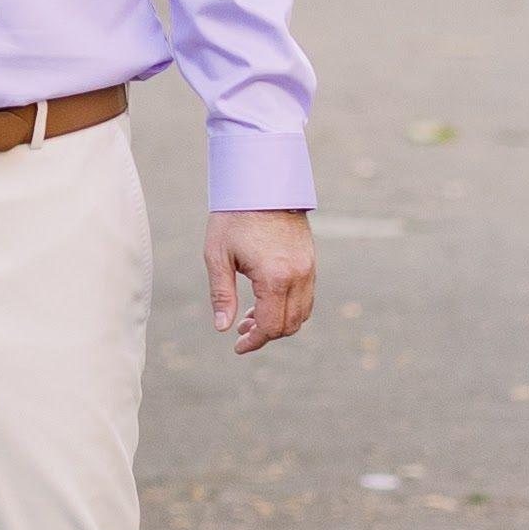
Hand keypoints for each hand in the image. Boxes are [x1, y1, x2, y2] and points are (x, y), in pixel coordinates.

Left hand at [209, 208, 316, 355]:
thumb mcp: (218, 256)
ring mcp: (309, 268)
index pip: (271, 326)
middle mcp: (298, 276)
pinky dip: (290, 307)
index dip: (254, 341)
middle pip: (290, 325)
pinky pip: (307, 296)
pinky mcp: (311, 260)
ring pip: (302, 313)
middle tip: (242, 331)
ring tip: (252, 317)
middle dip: (266, 335)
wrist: (262, 183)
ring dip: (280, 322)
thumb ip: (222, 295)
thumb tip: (223, 328)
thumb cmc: (234, 217)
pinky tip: (268, 301)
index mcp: (275, 277)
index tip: (237, 346)